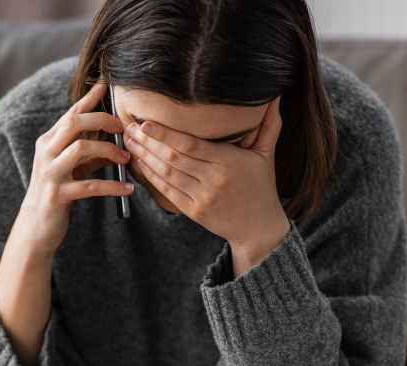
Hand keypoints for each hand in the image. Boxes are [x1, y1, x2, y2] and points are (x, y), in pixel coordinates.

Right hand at [18, 79, 133, 253]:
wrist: (35, 227)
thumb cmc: (55, 195)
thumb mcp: (72, 171)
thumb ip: (90, 157)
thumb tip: (116, 147)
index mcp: (49, 142)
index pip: (72, 113)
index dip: (90, 98)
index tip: (107, 83)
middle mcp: (46, 152)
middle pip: (74, 123)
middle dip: (103, 119)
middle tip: (123, 128)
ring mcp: (50, 172)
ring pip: (81, 148)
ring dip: (109, 150)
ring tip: (127, 159)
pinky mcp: (58, 194)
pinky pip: (90, 186)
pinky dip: (112, 187)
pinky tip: (127, 189)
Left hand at [124, 95, 289, 261]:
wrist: (258, 227)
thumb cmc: (262, 187)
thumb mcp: (267, 155)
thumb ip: (269, 125)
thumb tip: (276, 96)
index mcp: (228, 162)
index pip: (190, 144)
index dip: (165, 133)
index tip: (146, 122)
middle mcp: (213, 180)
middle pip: (173, 157)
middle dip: (148, 142)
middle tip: (129, 128)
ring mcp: (202, 197)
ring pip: (167, 174)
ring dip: (144, 158)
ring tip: (129, 143)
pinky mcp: (194, 212)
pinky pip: (167, 191)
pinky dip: (152, 177)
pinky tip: (140, 164)